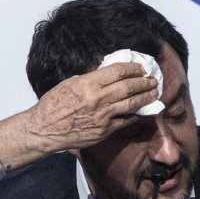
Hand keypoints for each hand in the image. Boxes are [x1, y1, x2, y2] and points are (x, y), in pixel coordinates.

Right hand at [0, 63, 158, 170]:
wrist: (45, 129)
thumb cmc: (53, 104)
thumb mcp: (69, 83)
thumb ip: (89, 78)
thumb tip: (106, 74)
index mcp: (88, 83)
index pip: (118, 71)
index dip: (133, 68)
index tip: (140, 67)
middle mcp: (98, 98)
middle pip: (129, 87)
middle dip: (143, 82)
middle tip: (152, 79)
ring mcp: (103, 116)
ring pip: (132, 104)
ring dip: (146, 97)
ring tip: (154, 92)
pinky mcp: (105, 130)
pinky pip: (126, 120)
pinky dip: (136, 114)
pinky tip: (142, 110)